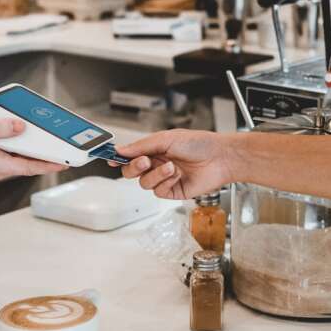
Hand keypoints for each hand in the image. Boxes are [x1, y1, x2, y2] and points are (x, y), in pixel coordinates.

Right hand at [0, 115, 67, 178]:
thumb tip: (20, 126)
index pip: (28, 167)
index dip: (48, 165)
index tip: (64, 162)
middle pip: (28, 163)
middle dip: (46, 157)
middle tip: (64, 149)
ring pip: (20, 158)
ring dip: (35, 150)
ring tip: (51, 141)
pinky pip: (12, 152)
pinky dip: (22, 145)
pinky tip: (28, 134)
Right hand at [112, 129, 233, 199]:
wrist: (220, 158)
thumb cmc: (199, 143)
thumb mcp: (167, 138)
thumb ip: (141, 145)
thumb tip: (120, 149)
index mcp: (154, 149)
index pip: (130, 155)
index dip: (118, 157)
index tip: (110, 158)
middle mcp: (157, 164)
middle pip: (132, 172)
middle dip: (135, 167)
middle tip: (145, 161)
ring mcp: (164, 178)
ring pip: (144, 183)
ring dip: (156, 175)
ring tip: (171, 167)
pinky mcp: (173, 191)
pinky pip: (159, 191)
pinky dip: (167, 183)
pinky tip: (178, 175)